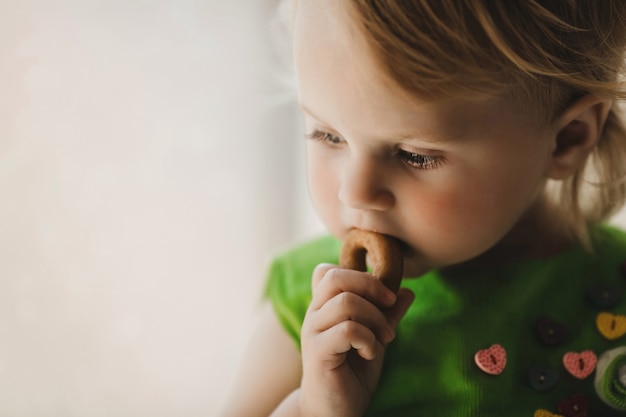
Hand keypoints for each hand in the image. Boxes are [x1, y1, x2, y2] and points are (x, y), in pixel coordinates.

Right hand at [298, 264, 414, 416]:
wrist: (334, 411)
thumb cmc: (353, 373)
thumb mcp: (375, 338)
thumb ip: (387, 315)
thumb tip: (407, 291)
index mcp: (324, 307)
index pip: (328, 271)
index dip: (358, 274)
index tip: (383, 295)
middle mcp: (314, 314)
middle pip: (335, 277)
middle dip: (370, 286)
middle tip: (389, 306)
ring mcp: (313, 332)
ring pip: (346, 303)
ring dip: (375, 319)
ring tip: (384, 339)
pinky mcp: (317, 352)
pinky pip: (348, 330)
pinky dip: (368, 339)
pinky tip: (369, 354)